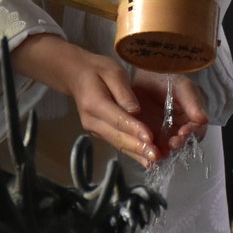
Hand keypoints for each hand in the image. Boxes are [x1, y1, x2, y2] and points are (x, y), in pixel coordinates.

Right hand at [10, 33, 160, 166]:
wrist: (77, 76)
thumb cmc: (97, 70)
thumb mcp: (112, 71)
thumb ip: (124, 92)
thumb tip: (135, 110)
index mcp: (94, 103)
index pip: (117, 118)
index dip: (134, 129)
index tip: (150, 137)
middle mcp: (92, 120)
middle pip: (118, 136)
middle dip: (138, 147)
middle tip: (156, 156)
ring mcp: (95, 129)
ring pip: (118, 143)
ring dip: (136, 154)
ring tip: (154, 161)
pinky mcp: (101, 132)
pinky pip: (117, 143)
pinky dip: (132, 153)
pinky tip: (145, 160)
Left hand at [132, 70, 208, 153]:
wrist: (146, 73)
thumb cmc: (167, 78)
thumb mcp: (183, 87)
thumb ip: (193, 103)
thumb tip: (204, 119)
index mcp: (192, 118)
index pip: (196, 131)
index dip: (191, 134)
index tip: (183, 132)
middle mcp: (178, 128)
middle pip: (181, 142)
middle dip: (177, 144)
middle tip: (172, 143)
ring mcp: (162, 133)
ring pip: (165, 148)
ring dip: (162, 151)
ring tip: (158, 151)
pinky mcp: (147, 135)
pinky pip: (149, 146)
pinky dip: (147, 151)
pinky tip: (145, 152)